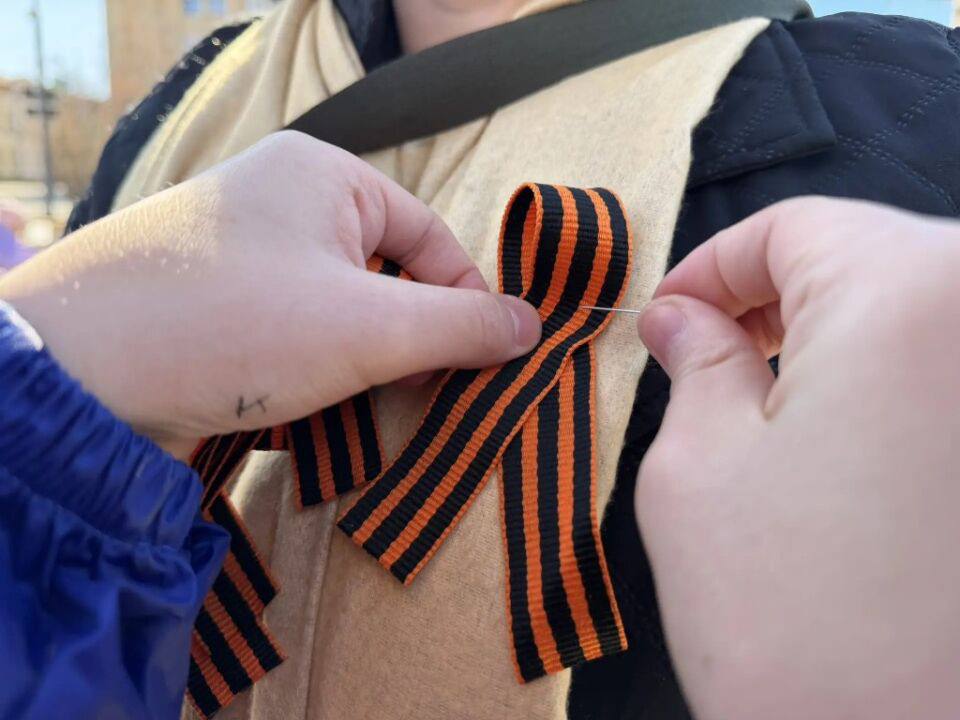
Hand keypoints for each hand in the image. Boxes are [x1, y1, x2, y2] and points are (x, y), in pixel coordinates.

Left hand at [0, 131, 540, 457]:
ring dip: (356, 366)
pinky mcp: (205, 305)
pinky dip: (307, 374)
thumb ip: (462, 327)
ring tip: (354, 411)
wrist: (78, 377)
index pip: (428, 237)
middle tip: (420, 396)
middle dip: (406, 341)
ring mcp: (236, 253)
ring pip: (333, 312)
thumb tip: (533, 327)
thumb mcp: (370, 329)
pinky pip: (285, 333)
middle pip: (381, 274)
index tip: (482, 363)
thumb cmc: (235, 327)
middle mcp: (276, 201)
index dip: (464, 300)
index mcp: (323, 175)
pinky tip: (300, 412)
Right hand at [636, 197, 959, 719]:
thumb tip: (684, 320)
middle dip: (772, 303)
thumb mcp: (698, 471)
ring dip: (834, 348)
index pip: (795, 227)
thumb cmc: (794, 632)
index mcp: (909, 296)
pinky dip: (891, 394)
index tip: (671, 316)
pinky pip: (949, 384)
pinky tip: (843, 453)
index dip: (713, 266)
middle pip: (866, 263)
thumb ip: (696, 366)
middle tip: (704, 359)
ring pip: (915, 320)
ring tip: (768, 413)